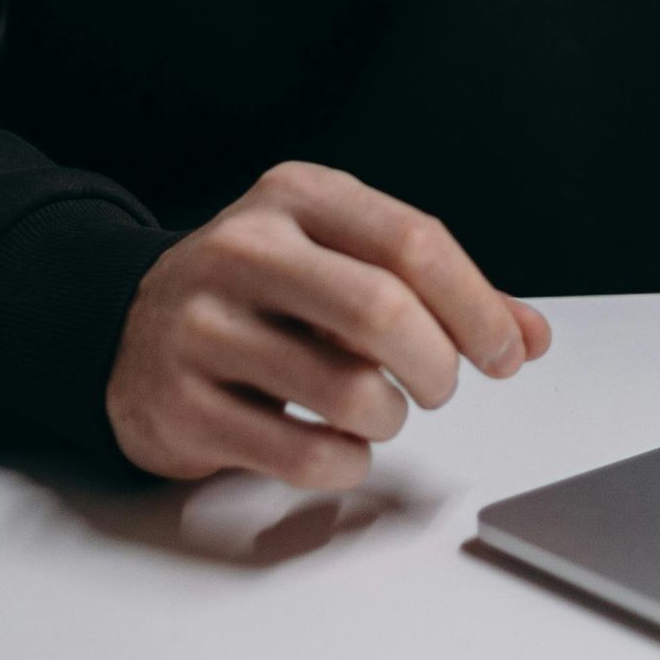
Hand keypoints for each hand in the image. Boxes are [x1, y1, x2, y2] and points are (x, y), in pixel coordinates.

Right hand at [106, 161, 550, 488]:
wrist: (129, 330)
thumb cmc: (265, 296)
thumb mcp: (347, 263)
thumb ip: (443, 296)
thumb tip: (530, 337)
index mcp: (298, 197)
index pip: (415, 242)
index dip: (478, 307)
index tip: (505, 353)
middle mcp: (243, 249)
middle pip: (382, 311)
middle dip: (439, 366)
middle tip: (441, 386)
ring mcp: (201, 326)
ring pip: (348, 391)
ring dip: (392, 419)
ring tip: (380, 410)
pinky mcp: (181, 404)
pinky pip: (304, 454)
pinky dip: (348, 462)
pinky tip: (339, 444)